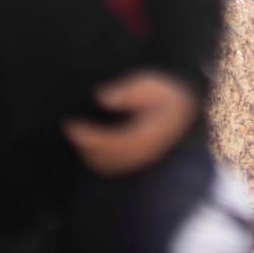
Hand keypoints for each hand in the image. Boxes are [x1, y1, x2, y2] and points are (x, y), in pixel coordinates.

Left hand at [64, 71, 199, 176]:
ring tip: (78, 134)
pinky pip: (112, 167)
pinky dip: (97, 158)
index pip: (112, 142)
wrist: (184, 111)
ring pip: (107, 165)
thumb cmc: (164, 95)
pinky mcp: (137, 163)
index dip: (88, 136)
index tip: (70, 124)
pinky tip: (89, 144)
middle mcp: (145, 152)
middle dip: (85, 145)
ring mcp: (141, 160)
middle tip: (69, 128)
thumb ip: (127, 91)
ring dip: (89, 153)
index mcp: (148, 134)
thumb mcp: (149, 85)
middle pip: (106, 158)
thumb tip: (101, 97)